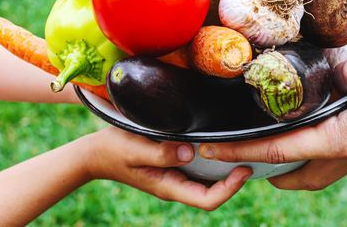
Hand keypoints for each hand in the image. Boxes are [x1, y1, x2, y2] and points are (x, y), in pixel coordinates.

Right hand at [81, 127, 251, 209]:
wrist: (95, 153)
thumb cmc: (113, 150)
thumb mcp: (134, 148)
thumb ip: (161, 152)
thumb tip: (189, 152)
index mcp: (169, 186)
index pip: (207, 200)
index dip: (230, 189)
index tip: (244, 169)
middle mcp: (176, 184)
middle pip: (213, 193)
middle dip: (234, 180)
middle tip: (251, 157)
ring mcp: (175, 177)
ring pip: (208, 182)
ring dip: (226, 170)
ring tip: (243, 151)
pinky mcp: (174, 165)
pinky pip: (199, 169)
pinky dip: (213, 161)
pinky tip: (221, 146)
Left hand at [199, 49, 346, 190]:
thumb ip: (335, 73)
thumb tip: (324, 74)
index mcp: (338, 142)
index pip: (275, 151)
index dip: (238, 152)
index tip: (210, 151)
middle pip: (298, 177)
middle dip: (269, 173)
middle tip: (247, 157)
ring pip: (319, 170)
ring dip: (295, 163)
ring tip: (277, 142)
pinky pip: (339, 154)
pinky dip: (318, 147)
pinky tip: (319, 122)